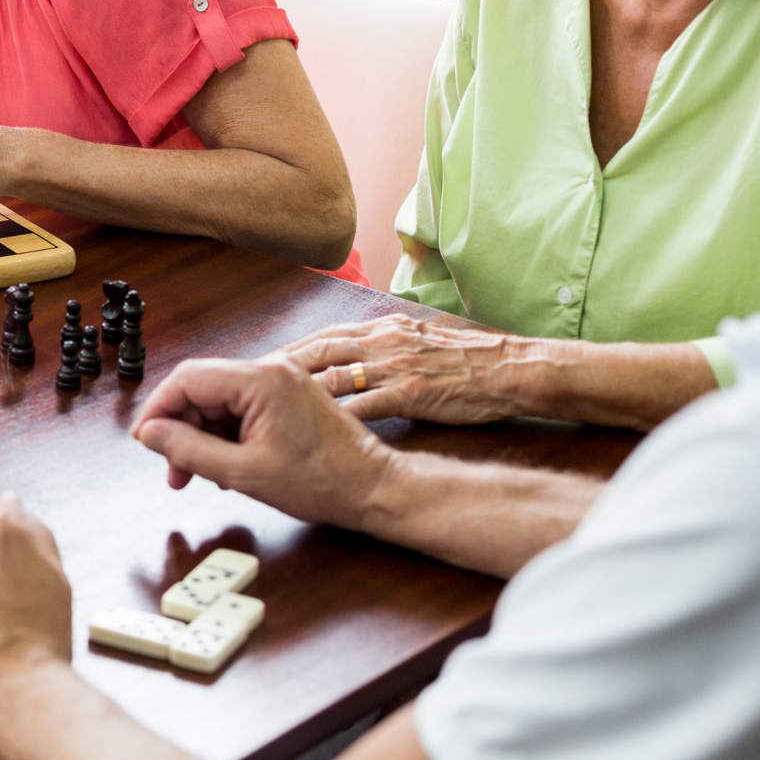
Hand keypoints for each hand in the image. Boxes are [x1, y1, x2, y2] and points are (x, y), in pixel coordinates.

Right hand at [131, 359, 390, 531]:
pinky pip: (240, 407)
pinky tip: (223, 465)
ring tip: (197, 474)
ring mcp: (280, 381)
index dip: (159, 409)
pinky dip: (224, 434)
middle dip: (179, 428)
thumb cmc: (322, 483)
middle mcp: (270, 370)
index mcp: (260, 380)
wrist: (375, 489)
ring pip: (218, 400)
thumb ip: (189, 450)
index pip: (187, 379)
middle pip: (201, 388)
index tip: (146, 440)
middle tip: (173, 469)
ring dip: (201, 435)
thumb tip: (150, 434)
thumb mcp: (244, 473)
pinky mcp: (287, 395)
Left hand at [273, 313, 527, 423]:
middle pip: (316, 351)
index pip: (324, 336)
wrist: (512, 369)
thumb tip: (357, 361)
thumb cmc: (470, 361)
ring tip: (265, 409)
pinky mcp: (409, 393)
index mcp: (383, 329)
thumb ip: (385, 348)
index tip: (262, 366)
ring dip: (295, 393)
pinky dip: (332, 416)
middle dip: (279, 368)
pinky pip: (362, 405)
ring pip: (332, 374)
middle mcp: (382, 342)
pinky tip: (307, 430)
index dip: (290, 351)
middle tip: (247, 385)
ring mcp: (394, 367)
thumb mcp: (419, 342)